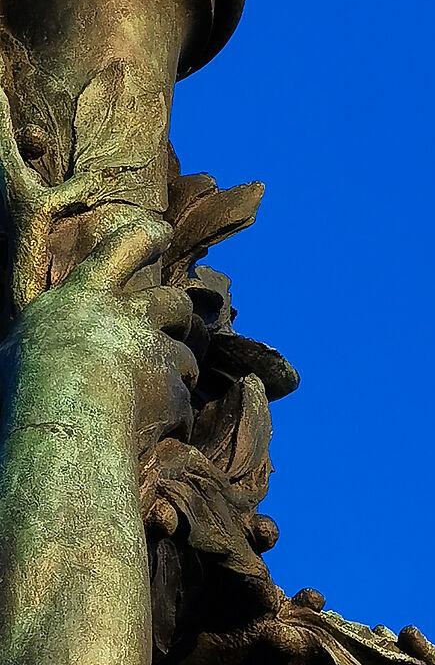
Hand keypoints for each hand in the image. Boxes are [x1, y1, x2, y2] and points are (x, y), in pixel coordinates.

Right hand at [0, 216, 198, 443]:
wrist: (65, 421)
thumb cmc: (27, 384)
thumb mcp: (20, 345)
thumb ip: (46, 336)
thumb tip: (44, 346)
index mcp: (85, 295)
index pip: (121, 248)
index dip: (145, 236)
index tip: (161, 232)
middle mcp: (128, 316)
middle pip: (173, 302)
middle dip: (179, 314)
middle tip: (178, 325)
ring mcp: (156, 351)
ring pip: (185, 356)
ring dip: (178, 371)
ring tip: (158, 395)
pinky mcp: (175, 389)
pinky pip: (181, 406)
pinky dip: (172, 419)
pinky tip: (152, 433)